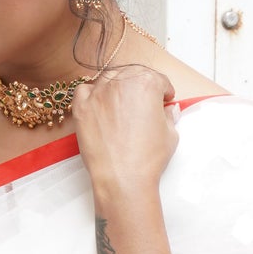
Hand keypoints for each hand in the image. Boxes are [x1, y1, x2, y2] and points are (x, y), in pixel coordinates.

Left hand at [71, 63, 178, 197]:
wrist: (123, 179)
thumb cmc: (148, 158)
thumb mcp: (170, 134)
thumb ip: (170, 115)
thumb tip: (170, 109)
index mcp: (146, 83)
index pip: (158, 79)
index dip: (164, 91)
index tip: (164, 100)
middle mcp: (121, 82)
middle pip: (133, 75)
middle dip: (142, 87)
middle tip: (145, 104)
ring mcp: (99, 93)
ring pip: (109, 79)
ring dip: (118, 88)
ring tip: (122, 106)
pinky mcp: (82, 107)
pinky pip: (84, 90)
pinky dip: (92, 93)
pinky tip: (100, 105)